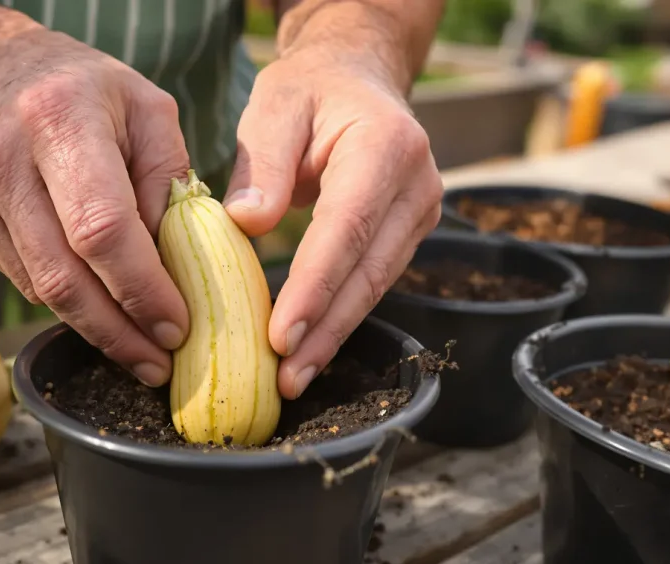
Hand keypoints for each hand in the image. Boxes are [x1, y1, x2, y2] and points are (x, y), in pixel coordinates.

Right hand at [0, 15, 189, 386]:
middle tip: (159, 364)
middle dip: (117, 331)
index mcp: (59, 120)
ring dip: (95, 330)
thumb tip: (181, 260)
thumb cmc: (83, 88)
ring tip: (141, 351)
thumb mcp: (146, 107)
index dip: (141, 288)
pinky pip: (25, 282)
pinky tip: (103, 315)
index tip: (177, 326)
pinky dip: (69, 305)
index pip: (101, 226)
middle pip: (63, 276)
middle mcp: (6, 162)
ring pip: (41, 290)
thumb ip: (169, 177)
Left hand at [224, 34, 442, 398]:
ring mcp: (420, 213)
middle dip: (326, 329)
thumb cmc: (309, 91)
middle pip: (369, 271)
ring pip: (375, 286)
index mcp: (386, 146)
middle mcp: (417, 185)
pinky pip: (371, 281)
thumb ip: (263, 163)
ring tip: (293, 377)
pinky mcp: (407, 234)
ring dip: (333, 334)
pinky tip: (309, 348)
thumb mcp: (273, 106)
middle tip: (287, 378)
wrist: (355, 79)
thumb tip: (249, 223)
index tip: (282, 336)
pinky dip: (339, 316)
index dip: (316, 286)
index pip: (349, 228)